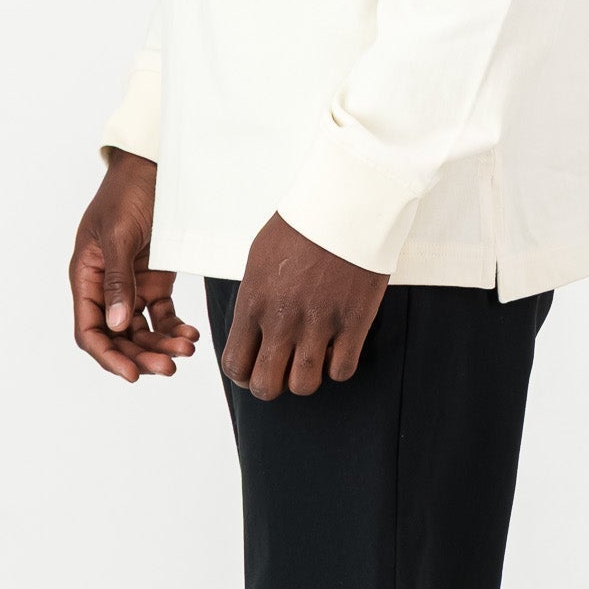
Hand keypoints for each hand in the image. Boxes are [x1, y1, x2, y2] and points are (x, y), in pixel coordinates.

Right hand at [69, 151, 199, 383]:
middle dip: (141, 355)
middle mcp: (106, 287)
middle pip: (118, 337)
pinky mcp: (155, 280)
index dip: (108, 356)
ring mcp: (132, 285)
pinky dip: (174, 328)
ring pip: (142, 330)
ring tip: (186, 350)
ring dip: (161, 345)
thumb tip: (116, 325)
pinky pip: (162, 314)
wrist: (153, 165)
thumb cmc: (128, 193)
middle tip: (169, 367)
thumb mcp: (119, 233)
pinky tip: (190, 335)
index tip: (131, 374)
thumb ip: (117, 280)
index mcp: (86, 277)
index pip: (90, 330)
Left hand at [220, 211, 387, 399]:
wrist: (346, 202)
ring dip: (306, 376)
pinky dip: (339, 366)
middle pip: (265, 386)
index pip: (235, 365)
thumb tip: (252, 331)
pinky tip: (338, 346)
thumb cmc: (302, 224)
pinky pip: (342, 371)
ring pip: (304, 385)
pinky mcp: (353, 321)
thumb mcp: (260, 257)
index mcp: (254, 301)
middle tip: (284, 366)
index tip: (257, 365)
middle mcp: (282, 318)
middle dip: (272, 383)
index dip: (244, 375)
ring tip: (313, 354)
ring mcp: (319, 322)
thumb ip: (254, 299)